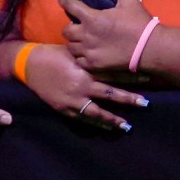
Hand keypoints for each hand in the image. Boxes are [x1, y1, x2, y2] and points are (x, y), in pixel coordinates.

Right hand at [21, 43, 139, 131]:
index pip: (113, 74)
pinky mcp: (64, 109)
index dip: (131, 77)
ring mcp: (73, 100)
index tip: (148, 78)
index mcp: (86, 70)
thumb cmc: (55, 54)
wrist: (31, 65)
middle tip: (145, 104)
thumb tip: (113, 54)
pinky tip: (107, 128)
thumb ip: (93, 57)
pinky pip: (83, 118)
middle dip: (128, 100)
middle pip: (109, 95)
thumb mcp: (76, 52)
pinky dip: (96, 124)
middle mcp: (81, 86)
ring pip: (97, 112)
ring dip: (113, 120)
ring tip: (127, 126)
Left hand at [57, 0, 152, 75]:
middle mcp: (86, 35)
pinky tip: (87, 53)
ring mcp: (89, 52)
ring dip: (74, 42)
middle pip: (66, 31)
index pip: (70, 6)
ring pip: (70, 47)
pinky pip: (79, 61)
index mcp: (92, 18)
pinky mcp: (94, 65)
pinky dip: (81, 56)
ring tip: (81, 40)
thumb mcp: (130, 0)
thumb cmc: (139, 23)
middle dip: (70, 26)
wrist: (149, 48)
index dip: (64, 0)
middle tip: (77, 26)